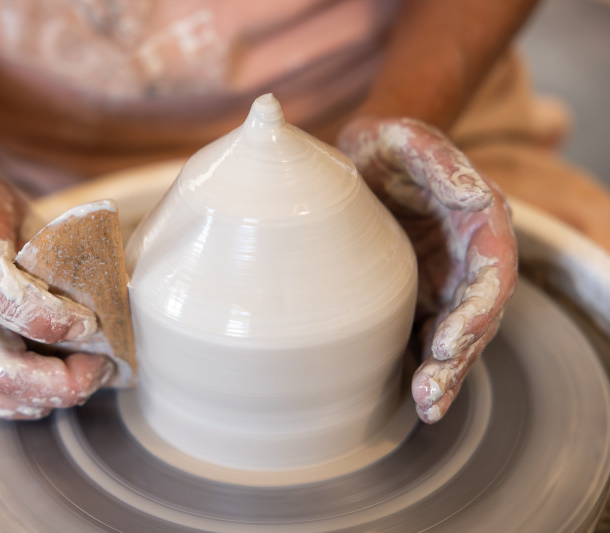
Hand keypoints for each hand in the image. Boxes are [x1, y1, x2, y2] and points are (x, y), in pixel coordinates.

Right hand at [0, 169, 114, 419]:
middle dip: (55, 381)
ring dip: (39, 398)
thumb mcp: (21, 210)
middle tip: (97, 369)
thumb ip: (52, 254)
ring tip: (81, 383)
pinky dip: (13, 402)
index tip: (87, 323)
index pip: (0, 297)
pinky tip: (46, 396)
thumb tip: (105, 295)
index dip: (48, 319)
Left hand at [338, 116, 516, 422]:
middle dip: (459, 358)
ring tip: (427, 406)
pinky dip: (425, 365)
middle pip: (478, 315)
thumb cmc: (388, 146)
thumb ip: (438, 160)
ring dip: (445, 373)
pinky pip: (430, 334)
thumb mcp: (407, 139)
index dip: (477, 310)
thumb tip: (473, 194)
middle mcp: (471, 256)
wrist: (363, 159)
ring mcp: (447, 280)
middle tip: (431, 394)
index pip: (492, 272)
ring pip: (458, 334)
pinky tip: (415, 396)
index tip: (449, 341)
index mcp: (480, 220)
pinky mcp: (422, 295)